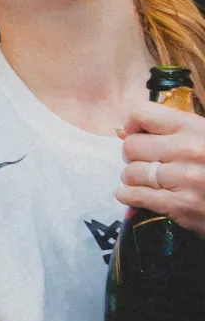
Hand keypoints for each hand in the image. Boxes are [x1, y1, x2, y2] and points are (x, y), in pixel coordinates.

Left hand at [118, 99, 204, 234]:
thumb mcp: (204, 138)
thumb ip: (171, 131)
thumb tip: (123, 131)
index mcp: (195, 128)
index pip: (141, 113)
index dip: (133, 124)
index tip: (138, 133)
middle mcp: (188, 150)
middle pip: (131, 146)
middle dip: (133, 155)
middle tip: (146, 162)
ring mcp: (185, 179)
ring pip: (130, 172)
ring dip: (134, 178)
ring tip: (149, 180)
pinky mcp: (182, 206)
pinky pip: (133, 196)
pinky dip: (129, 196)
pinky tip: (138, 195)